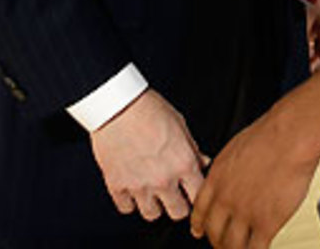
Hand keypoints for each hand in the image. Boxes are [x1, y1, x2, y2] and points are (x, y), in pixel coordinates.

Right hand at [90, 88, 206, 222]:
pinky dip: (129, 201)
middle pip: (178, 213)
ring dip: (153, 204)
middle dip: (178, 204)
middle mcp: (163, 179)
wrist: (117, 104)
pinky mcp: (117, 185)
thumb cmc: (148, 108)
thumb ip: (192, 148)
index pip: (199, 196)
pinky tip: (132, 187)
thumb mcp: (179, 123)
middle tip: (173, 193)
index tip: (193, 192)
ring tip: (151, 190)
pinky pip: (126, 208)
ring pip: (152, 215)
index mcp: (183, 163)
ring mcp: (139, 185)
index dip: (197, 194)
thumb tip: (203, 162)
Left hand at [190, 108, 317, 246]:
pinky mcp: (266, 223)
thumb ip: (230, 168)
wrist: (289, 137)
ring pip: (232, 246)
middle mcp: (227, 198)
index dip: (199, 225)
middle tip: (223, 245)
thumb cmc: (270, 135)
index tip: (200, 231)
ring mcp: (245, 213)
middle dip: (218, 242)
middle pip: (214, 233)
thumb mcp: (236, 147)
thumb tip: (232, 175)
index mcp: (217, 177)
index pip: (200, 210)